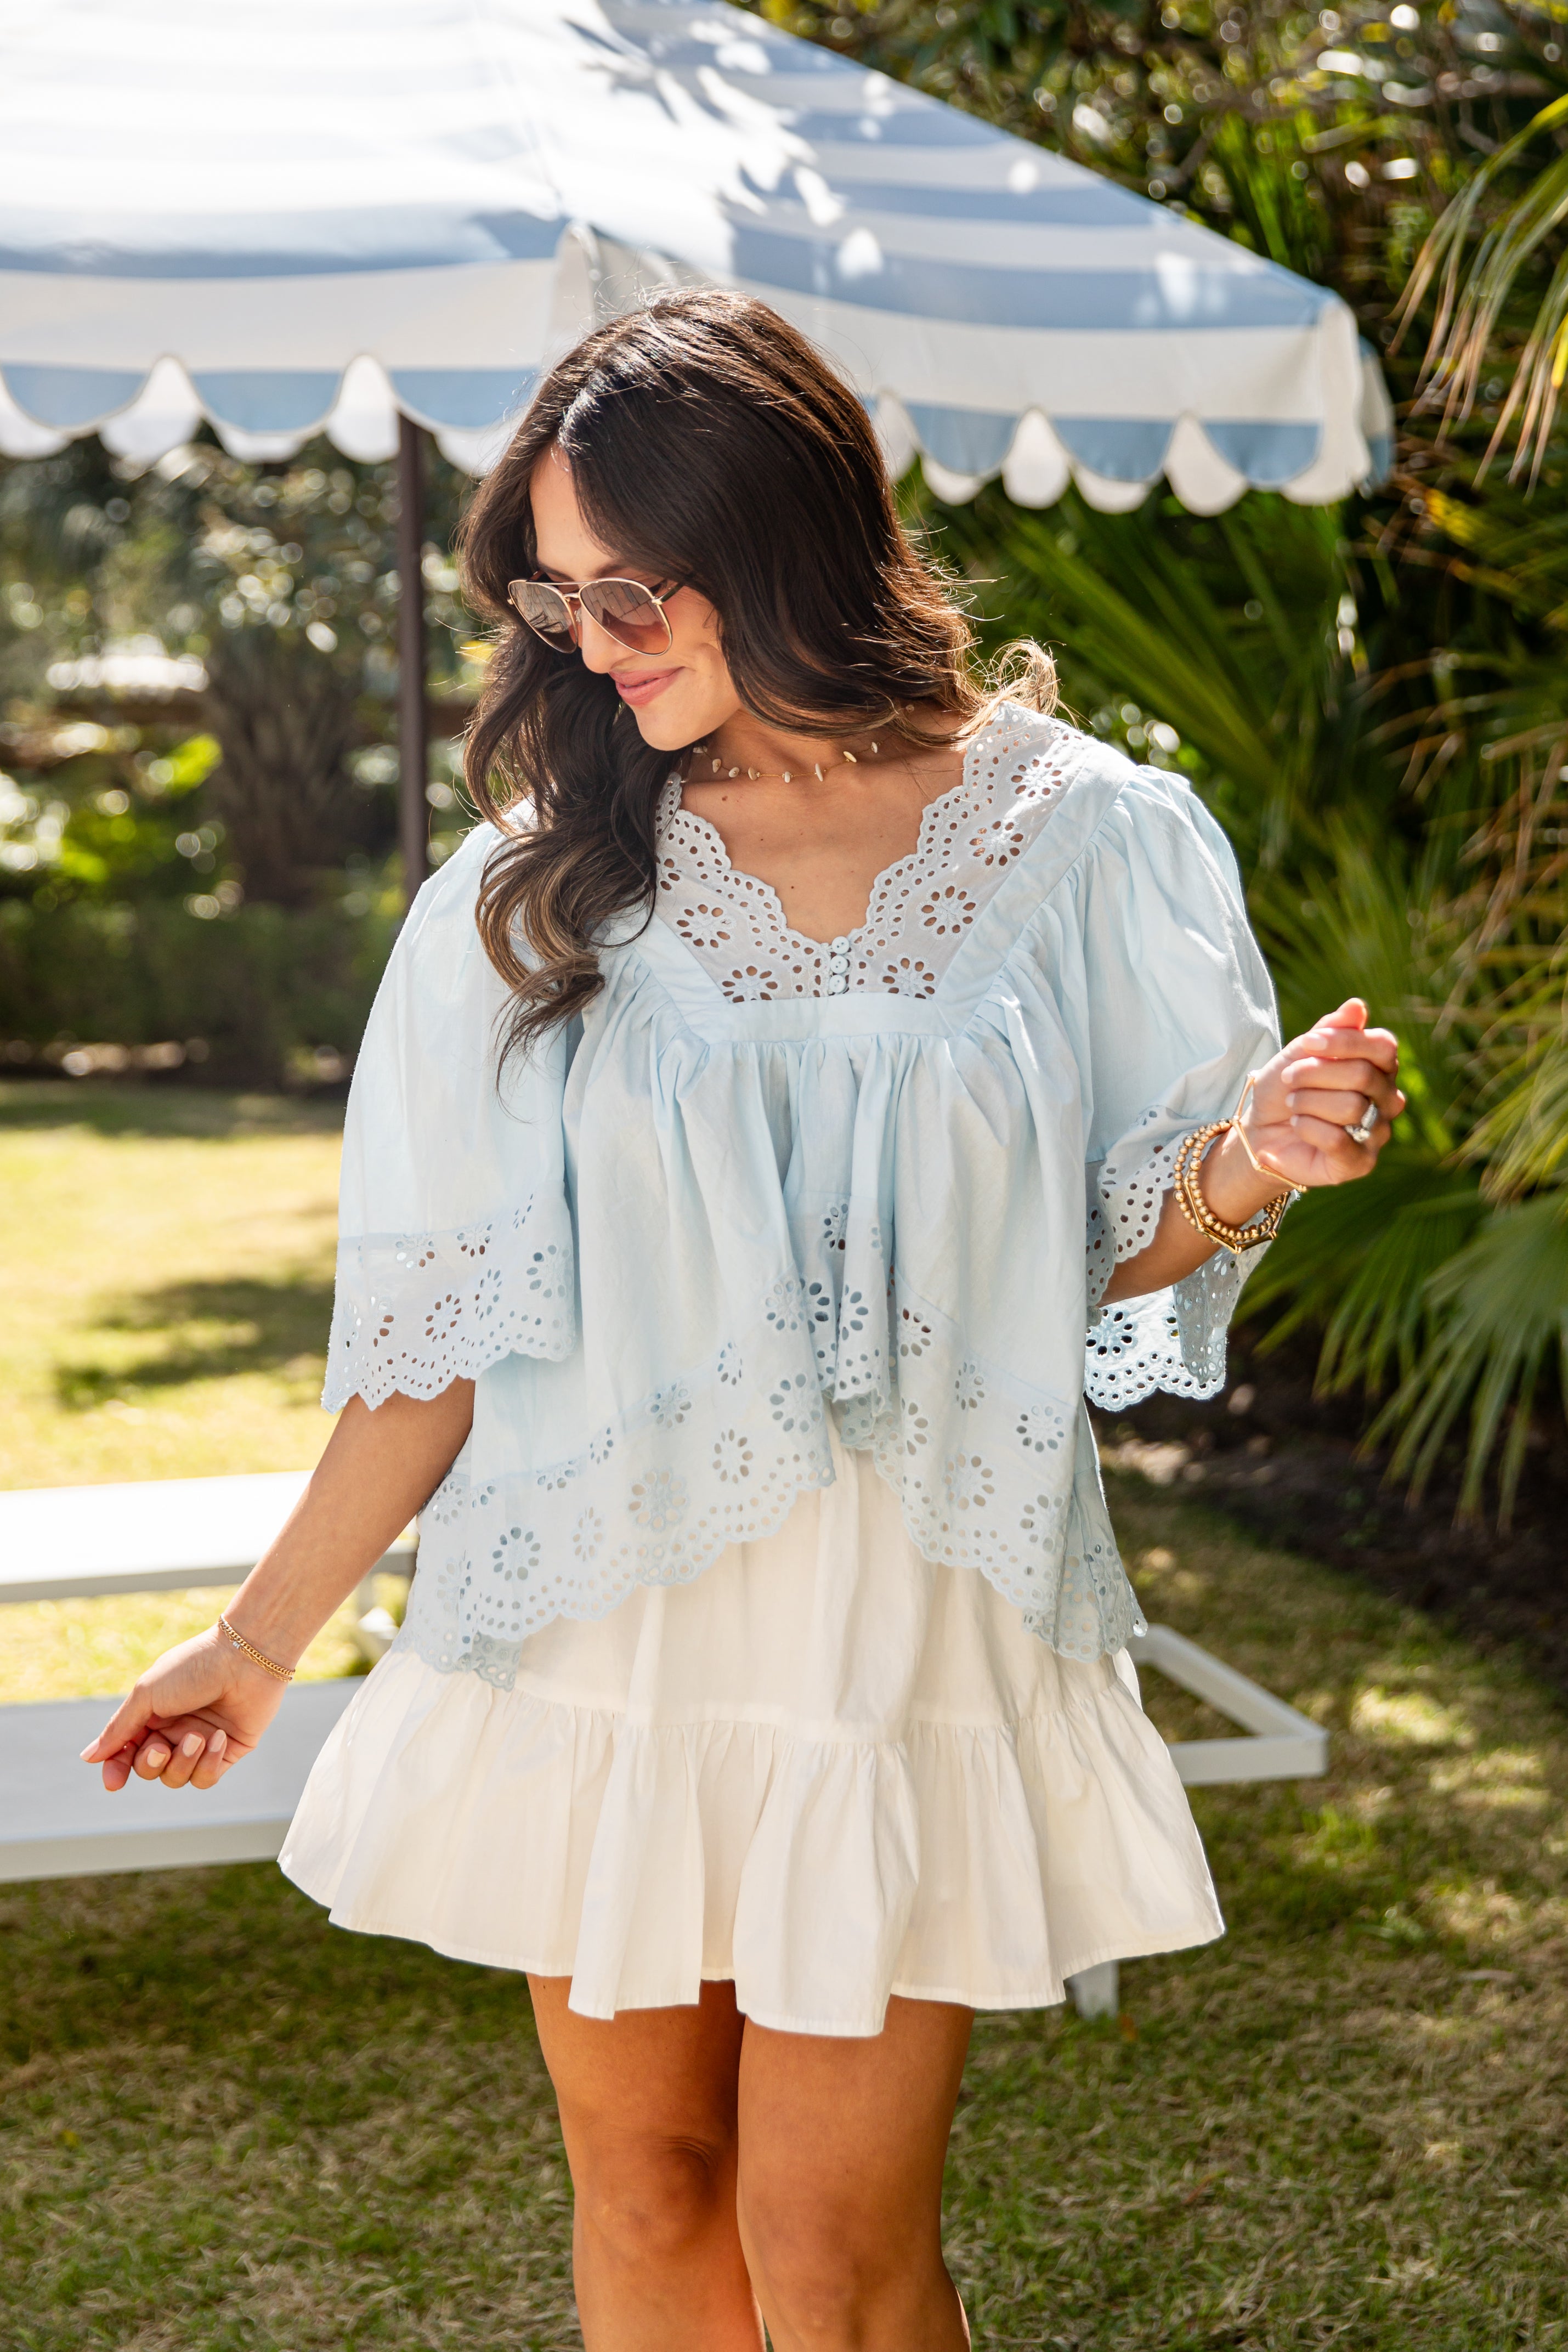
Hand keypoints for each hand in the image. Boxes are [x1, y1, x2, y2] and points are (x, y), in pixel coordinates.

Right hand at [79, 1624, 290, 1792]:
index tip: (113, 1782)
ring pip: (176, 1778)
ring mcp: (200, 1742)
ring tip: (198, 1735)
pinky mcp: (227, 1751)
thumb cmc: (194, 1668)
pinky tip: (219, 1739)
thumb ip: (119, 1729)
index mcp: (151, 1714)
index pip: (126, 1752)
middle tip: (161, 1747)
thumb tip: (88, 1757)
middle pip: (149, 1769)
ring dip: (183, 1762)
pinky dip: (209, 1763)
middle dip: (151, 1764)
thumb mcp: (148, 1694)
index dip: (116, 1770)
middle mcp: (174, 1730)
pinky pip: (206, 1778)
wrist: (247, 1657)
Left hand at [1239, 998, 1404, 1190]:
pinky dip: (1307, 1128)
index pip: (1383, 1045)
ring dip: (1308, 1101)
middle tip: (1288, 1078)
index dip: (1343, 1041)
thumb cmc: (1285, 1088)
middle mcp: (1388, 1099)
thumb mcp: (1300, 1053)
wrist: (1261, 1131)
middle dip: (1315, 1072)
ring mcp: (1378, 1132)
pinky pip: (1338, 1139)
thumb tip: (1357, 1006)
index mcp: (1380, 1067)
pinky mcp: (1361, 1162)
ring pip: (1351, 1106)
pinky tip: (1297, 1126)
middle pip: (1362, 1075)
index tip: (1306, 1044)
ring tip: (1293, 1105)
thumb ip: (1330, 1030)